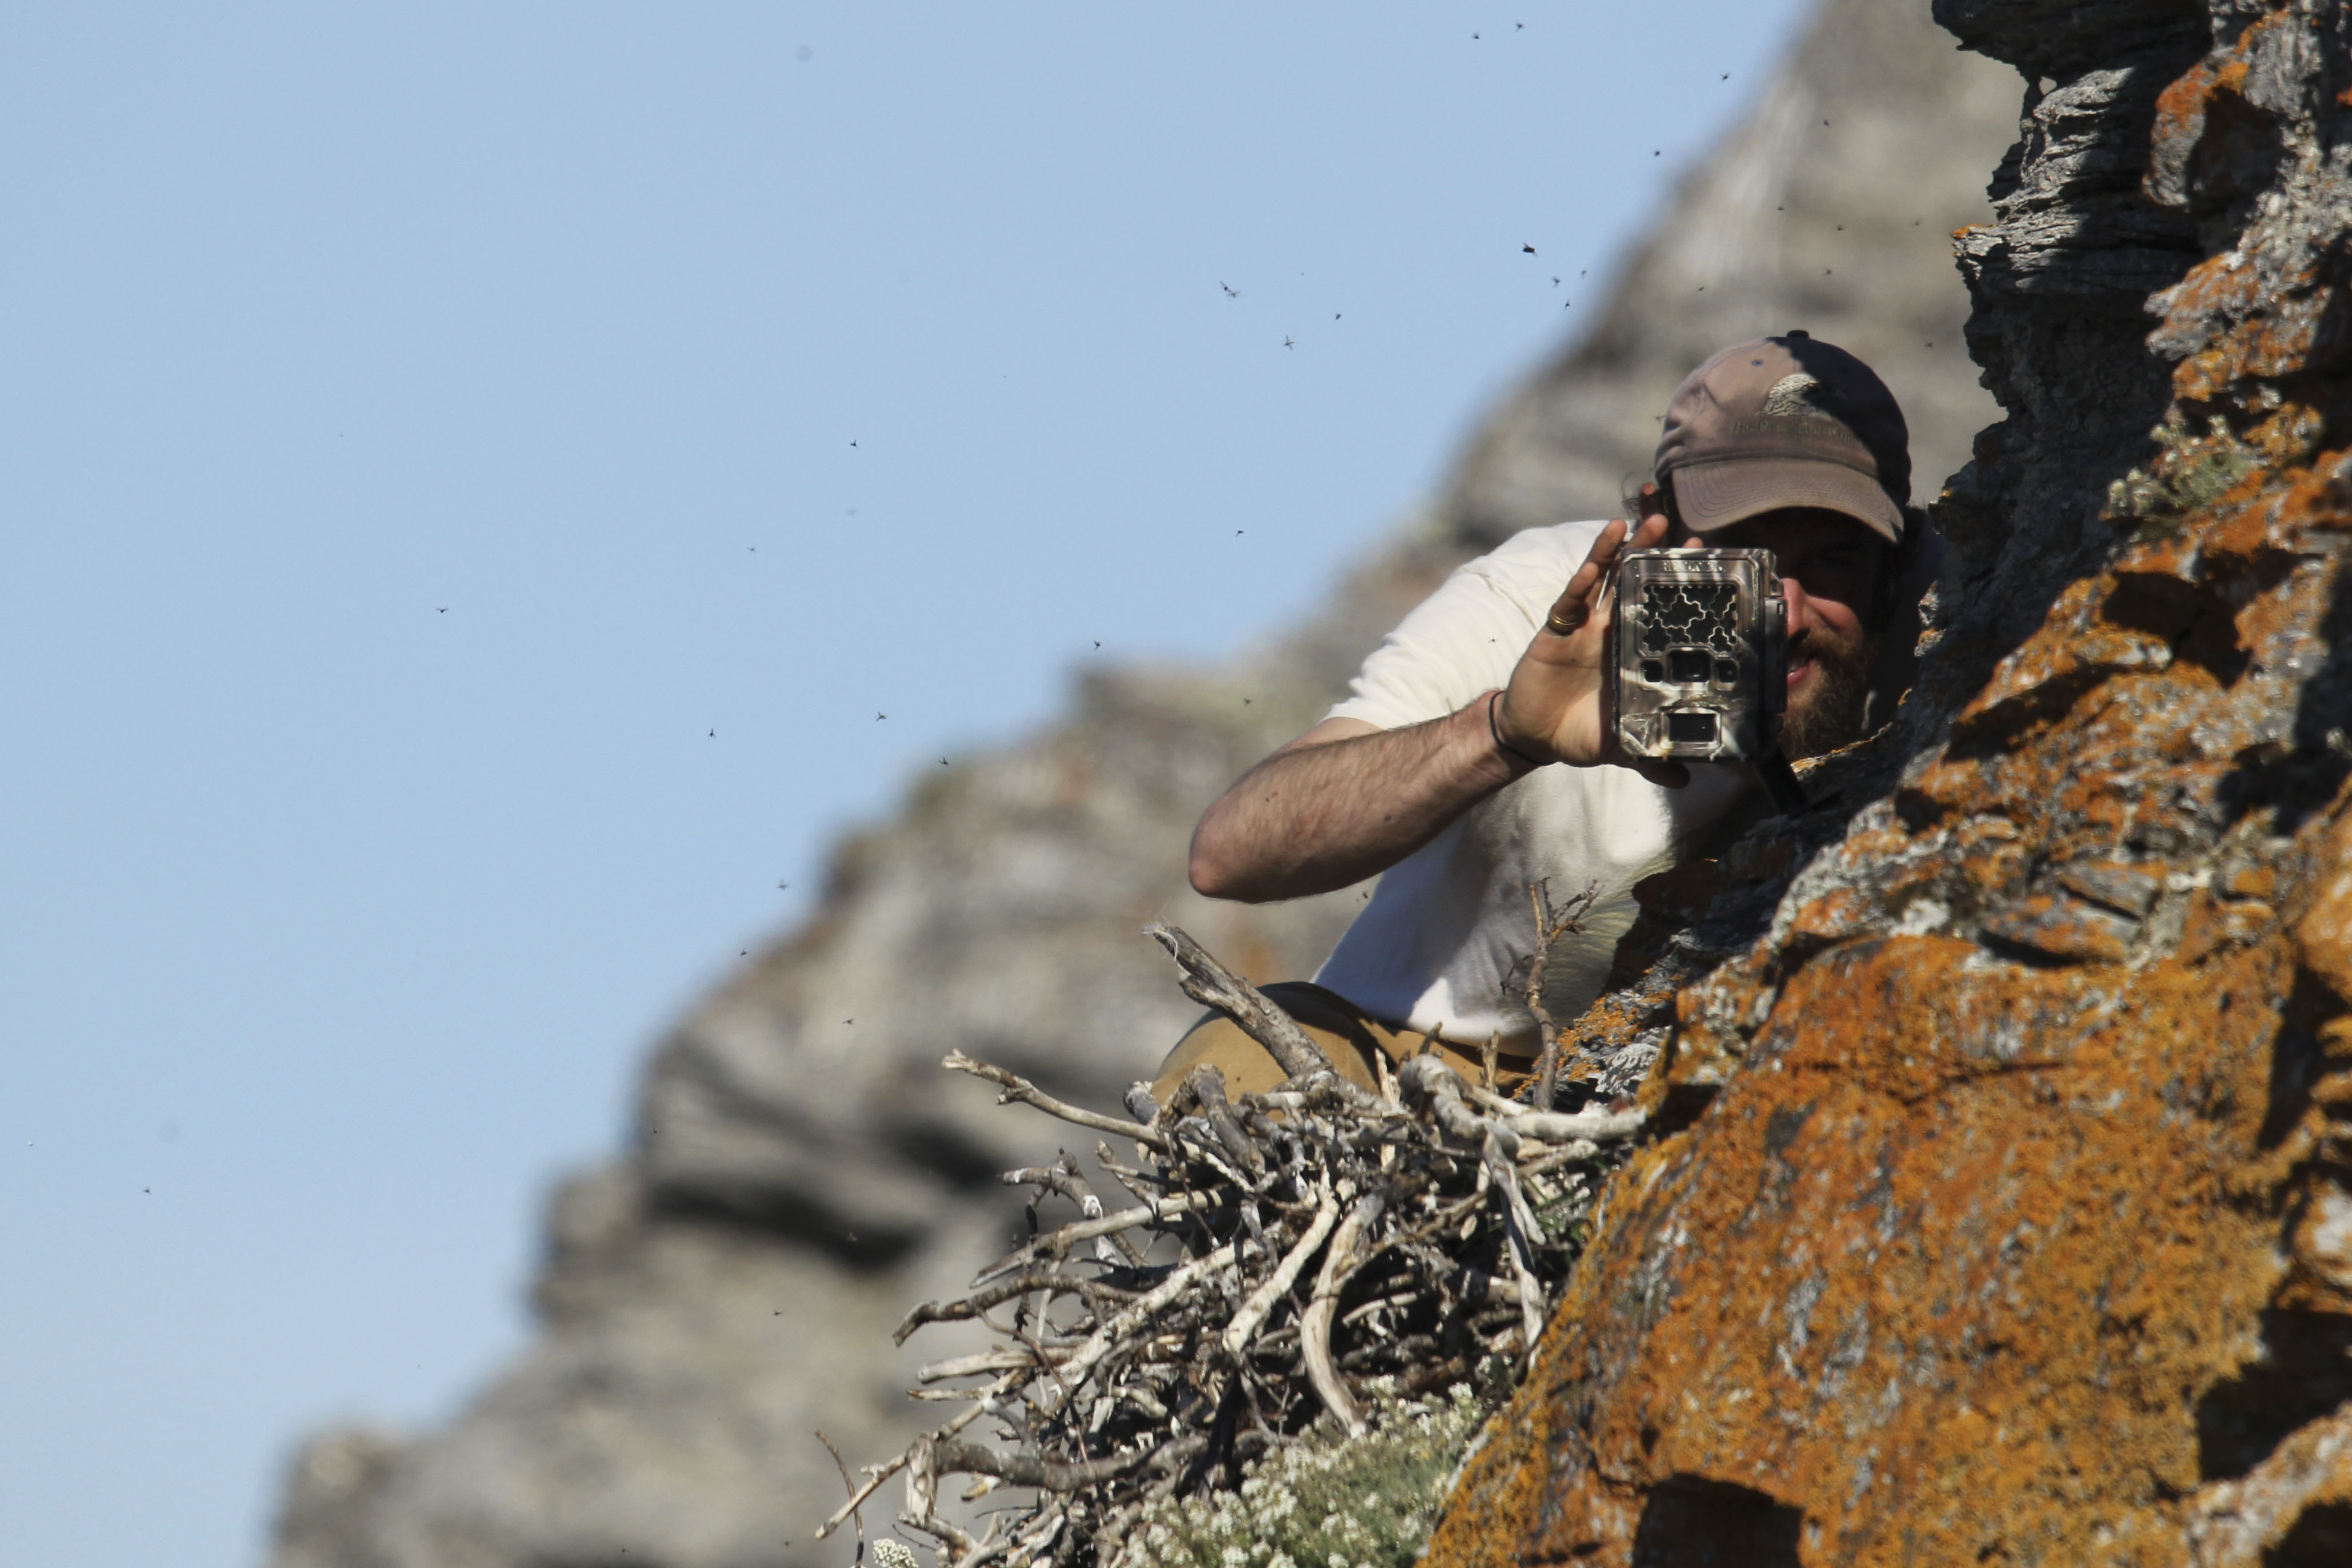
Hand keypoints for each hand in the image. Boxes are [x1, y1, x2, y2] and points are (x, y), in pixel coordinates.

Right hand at [1492, 512, 1689, 786]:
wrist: (1534, 737)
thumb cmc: (1580, 733)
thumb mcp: (1623, 745)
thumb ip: (1652, 757)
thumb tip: (1684, 778)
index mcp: (1634, 651)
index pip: (1661, 610)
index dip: (1679, 586)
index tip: (1707, 559)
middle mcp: (1613, 630)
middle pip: (1635, 583)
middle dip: (1653, 552)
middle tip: (1678, 524)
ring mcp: (1586, 625)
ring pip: (1605, 578)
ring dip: (1621, 550)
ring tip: (1639, 522)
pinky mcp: (1558, 628)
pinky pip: (1573, 597)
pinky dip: (1585, 576)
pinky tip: (1597, 557)